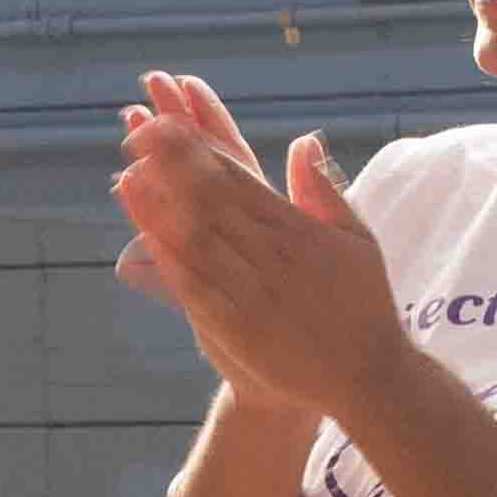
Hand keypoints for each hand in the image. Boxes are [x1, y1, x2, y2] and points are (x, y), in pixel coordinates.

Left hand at [112, 72, 401, 421]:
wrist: (364, 376)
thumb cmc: (363, 304)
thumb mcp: (357, 239)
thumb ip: (324, 190)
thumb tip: (303, 140)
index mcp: (297, 229)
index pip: (241, 178)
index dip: (203, 148)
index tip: (173, 120)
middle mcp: (270, 254)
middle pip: (213, 198)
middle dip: (175, 161)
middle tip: (142, 127)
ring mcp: (249, 290)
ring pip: (198, 235)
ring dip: (163, 199)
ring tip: (131, 165)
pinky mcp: (235, 325)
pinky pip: (195, 284)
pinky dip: (169, 255)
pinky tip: (143, 230)